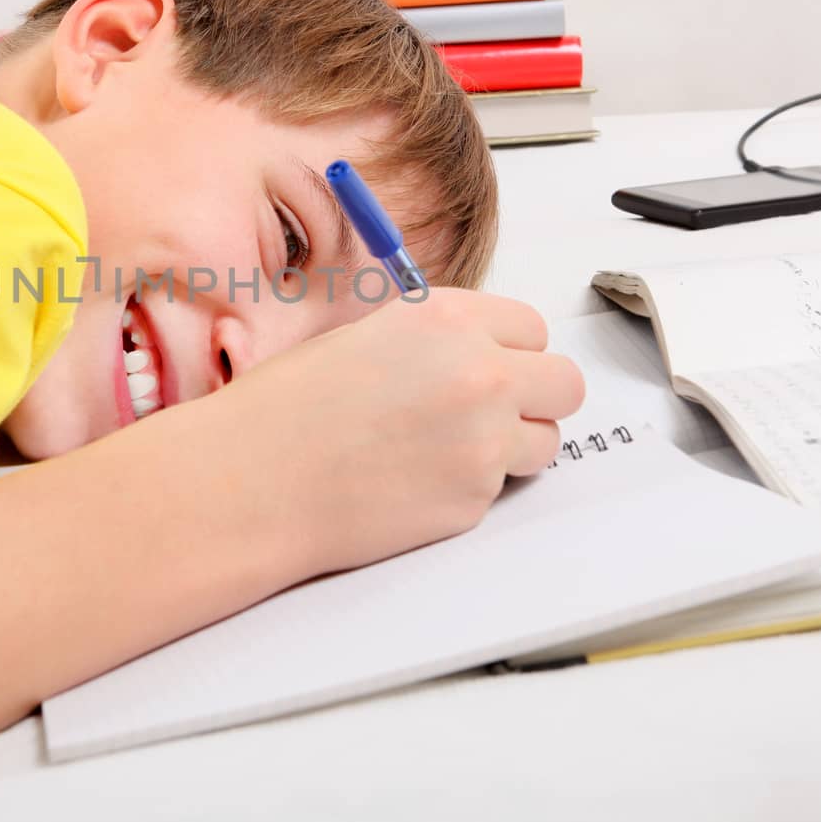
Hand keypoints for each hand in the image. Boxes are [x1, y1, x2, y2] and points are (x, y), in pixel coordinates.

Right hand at [172, 289, 584, 577]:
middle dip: (537, 397)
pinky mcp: (473, 501)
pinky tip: (411, 481)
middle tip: (494, 411)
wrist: (255, 479)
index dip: (511, 348)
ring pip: (544, 443)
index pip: (533, 327)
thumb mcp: (364, 337)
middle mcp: (480, 375)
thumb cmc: (288, 408)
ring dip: (510, 446)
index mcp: (448, 320)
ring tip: (444, 450)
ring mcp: (484, 443)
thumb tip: (473, 352)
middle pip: (565, 384)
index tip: (493, 362)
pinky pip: (497, 490)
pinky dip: (466, 488)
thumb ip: (435, 340)